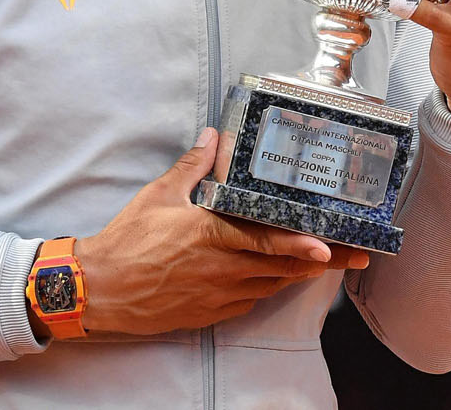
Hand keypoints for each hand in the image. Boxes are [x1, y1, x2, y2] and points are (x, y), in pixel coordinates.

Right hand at [72, 128, 368, 336]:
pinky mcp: (210, 312)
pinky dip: (268, 288)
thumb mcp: (159, 195)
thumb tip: (213, 137)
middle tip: (351, 254)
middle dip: (320, 261)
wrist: (99, 290)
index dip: (300, 243)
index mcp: (211, 235)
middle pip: (281, 266)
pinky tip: (277, 277)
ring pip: (270, 284)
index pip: (265, 239)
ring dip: (297, 274)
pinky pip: (250, 301)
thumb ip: (192, 166)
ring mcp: (217, 294)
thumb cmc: (127, 241)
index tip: (326, 244)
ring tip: (326, 263)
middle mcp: (221, 268)